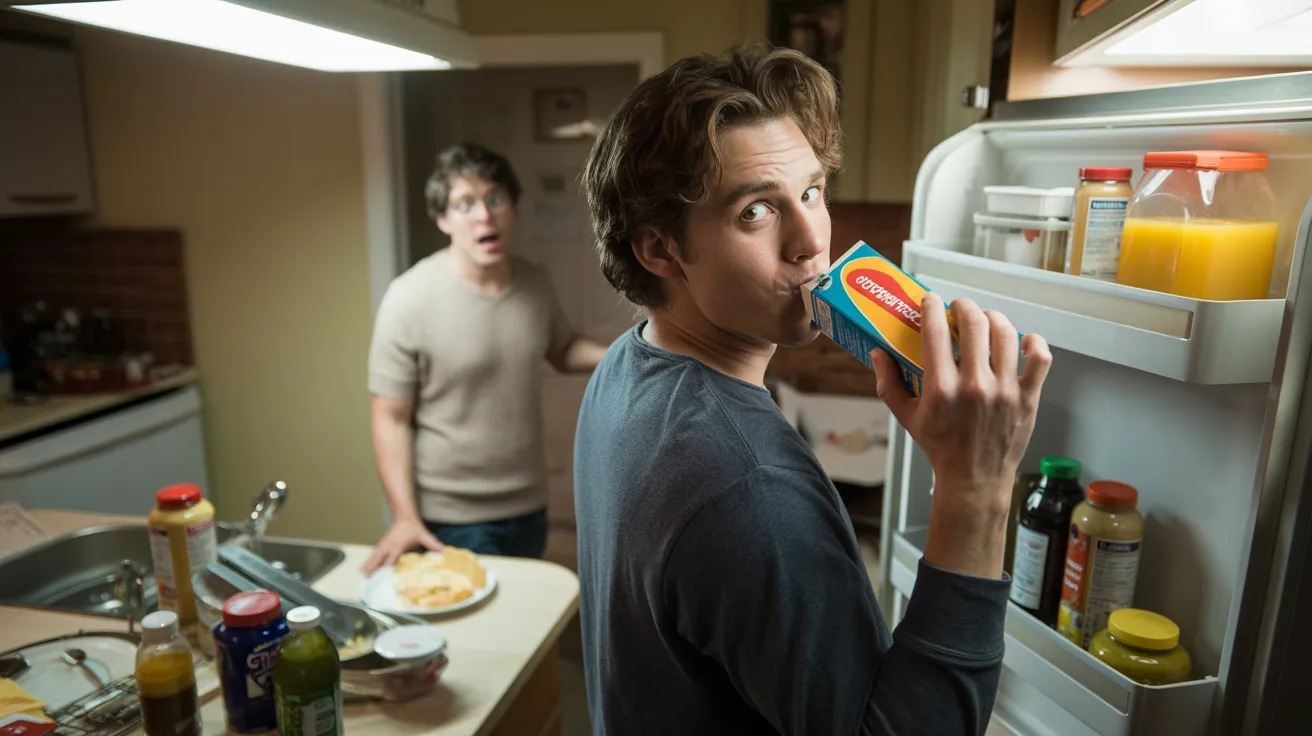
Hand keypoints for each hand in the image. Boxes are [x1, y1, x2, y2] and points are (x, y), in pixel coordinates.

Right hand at [361, 518, 443, 575]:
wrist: (404, 516)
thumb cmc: (414, 528)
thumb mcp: (425, 536)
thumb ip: (434, 545)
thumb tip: (446, 552)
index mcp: (397, 547)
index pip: (389, 561)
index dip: (386, 571)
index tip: (384, 582)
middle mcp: (387, 547)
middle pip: (376, 561)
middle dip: (372, 570)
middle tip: (367, 582)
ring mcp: (382, 546)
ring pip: (372, 558)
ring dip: (368, 567)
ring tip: (363, 578)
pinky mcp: (380, 545)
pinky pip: (373, 555)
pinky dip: (369, 562)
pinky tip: (366, 570)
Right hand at [871, 295, 1050, 576]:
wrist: (974, 479)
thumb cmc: (940, 447)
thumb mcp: (906, 417)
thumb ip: (888, 383)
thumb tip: (878, 354)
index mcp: (941, 388)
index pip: (936, 331)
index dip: (932, 307)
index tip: (931, 301)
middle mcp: (974, 386)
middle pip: (975, 323)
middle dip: (964, 306)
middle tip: (959, 308)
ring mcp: (1004, 391)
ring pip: (1006, 333)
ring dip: (994, 318)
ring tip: (986, 320)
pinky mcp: (1027, 398)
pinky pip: (1040, 359)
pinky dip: (1033, 343)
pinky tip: (1022, 341)